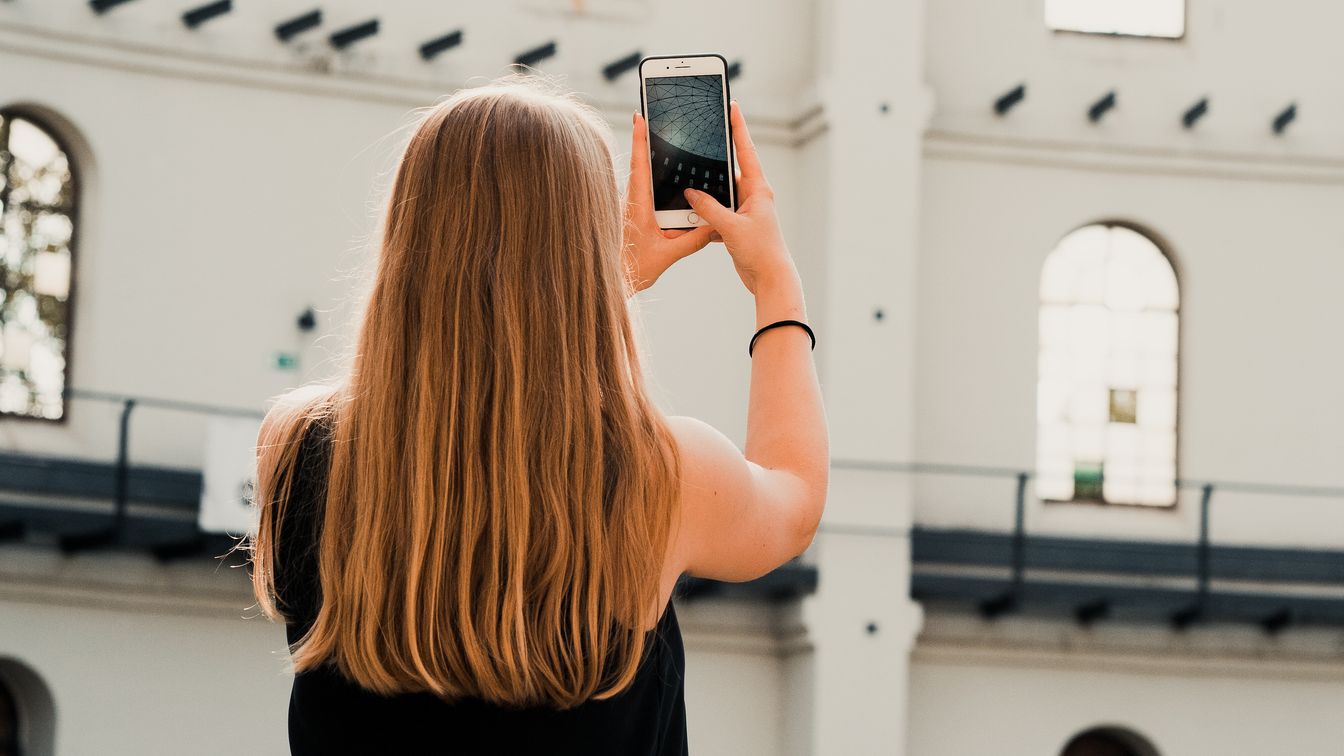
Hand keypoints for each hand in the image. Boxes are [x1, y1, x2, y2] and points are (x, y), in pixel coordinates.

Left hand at [623, 112, 714, 291]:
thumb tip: (714, 227)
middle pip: (643, 169)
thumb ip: (692, 240)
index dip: (639, 139)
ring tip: (668, 162)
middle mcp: (630, 203)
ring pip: (645, 186)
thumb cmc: (632, 270)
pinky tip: (667, 203)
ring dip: (656, 175)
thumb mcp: (667, 255)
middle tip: (659, 124)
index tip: (639, 116)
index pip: (638, 165)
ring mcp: (628, 210)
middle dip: (651, 149)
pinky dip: (657, 196)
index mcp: (636, 204)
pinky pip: (645, 202)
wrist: (609, 285)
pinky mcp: (630, 219)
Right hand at [682, 101, 795, 295]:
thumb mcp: (730, 227)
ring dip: (706, 191)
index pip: (746, 151)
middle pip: (730, 170)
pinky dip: (705, 213)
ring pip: (720, 193)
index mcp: (758, 189)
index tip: (732, 106)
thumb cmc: (759, 251)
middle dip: (714, 159)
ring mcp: (745, 210)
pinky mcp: (738, 225)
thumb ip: (709, 209)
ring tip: (687, 178)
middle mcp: (753, 196)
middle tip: (700, 138)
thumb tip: (691, 194)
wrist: (770, 278)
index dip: (738, 128)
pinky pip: (717, 212)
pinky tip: (690, 213)